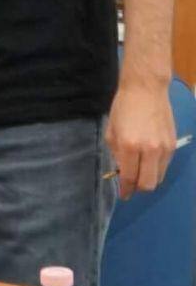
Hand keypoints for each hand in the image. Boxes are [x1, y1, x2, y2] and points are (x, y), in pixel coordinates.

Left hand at [106, 80, 177, 196]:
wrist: (146, 90)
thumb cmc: (123, 109)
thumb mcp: (111, 132)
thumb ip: (116, 154)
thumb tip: (120, 171)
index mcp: (129, 146)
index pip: (129, 177)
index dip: (125, 190)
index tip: (123, 195)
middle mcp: (149, 150)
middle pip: (148, 184)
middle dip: (138, 188)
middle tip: (130, 185)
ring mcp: (164, 148)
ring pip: (159, 177)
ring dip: (148, 179)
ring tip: (139, 172)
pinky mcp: (173, 145)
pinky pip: (165, 166)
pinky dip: (156, 169)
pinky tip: (147, 161)